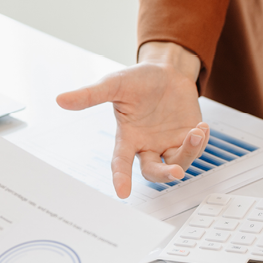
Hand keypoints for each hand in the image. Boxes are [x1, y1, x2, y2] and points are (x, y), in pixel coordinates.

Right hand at [56, 41, 208, 197]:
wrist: (167, 70)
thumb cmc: (138, 79)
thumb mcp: (114, 84)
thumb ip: (90, 95)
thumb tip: (60, 99)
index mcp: (128, 138)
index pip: (121, 163)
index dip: (120, 178)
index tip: (122, 193)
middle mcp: (147, 146)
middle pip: (153, 172)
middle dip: (164, 175)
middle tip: (175, 171)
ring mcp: (168, 144)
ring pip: (177, 164)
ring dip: (189, 153)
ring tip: (196, 132)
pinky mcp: (186, 138)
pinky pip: (194, 150)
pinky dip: (200, 143)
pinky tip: (201, 128)